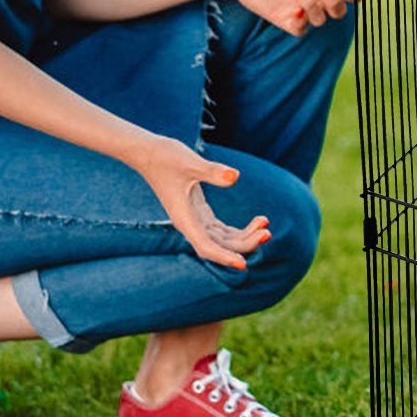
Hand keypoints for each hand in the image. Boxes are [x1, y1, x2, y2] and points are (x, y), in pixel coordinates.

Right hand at [131, 133, 270, 267]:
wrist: (149, 153)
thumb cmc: (166, 157)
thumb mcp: (190, 162)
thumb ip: (212, 171)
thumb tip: (235, 176)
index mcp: (184, 218)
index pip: (206, 246)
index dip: (224, 257)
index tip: (243, 264)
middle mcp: (189, 224)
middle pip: (219, 245)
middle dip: (244, 243)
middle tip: (267, 231)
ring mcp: (194, 219)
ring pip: (222, 239)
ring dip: (244, 237)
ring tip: (265, 224)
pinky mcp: (198, 212)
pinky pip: (221, 230)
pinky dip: (238, 230)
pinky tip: (256, 223)